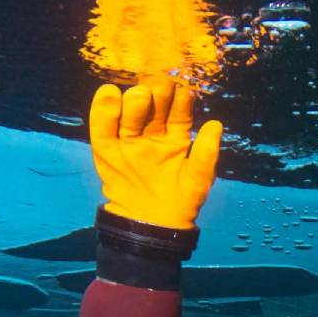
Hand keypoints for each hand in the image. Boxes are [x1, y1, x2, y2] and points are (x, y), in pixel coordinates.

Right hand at [89, 79, 222, 229]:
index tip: (183, 92)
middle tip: (159, 90)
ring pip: (130, 110)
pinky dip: (103, 109)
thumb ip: (206, 154)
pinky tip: (109, 94)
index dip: (181, 98)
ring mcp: (130, 139)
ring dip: (136, 100)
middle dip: (158, 92)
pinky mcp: (107, 149)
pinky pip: (102, 125)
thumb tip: (215, 125)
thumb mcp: (197, 180)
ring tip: (141, 98)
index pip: (179, 109)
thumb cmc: (181, 202)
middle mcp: (153, 132)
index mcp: (177, 136)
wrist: (153, 225)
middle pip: (154, 103)